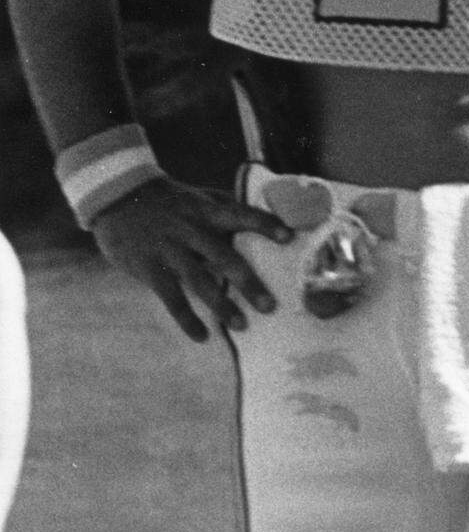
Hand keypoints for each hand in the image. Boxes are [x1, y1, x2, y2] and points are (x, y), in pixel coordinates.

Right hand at [91, 176, 292, 342]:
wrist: (115, 195)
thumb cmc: (166, 200)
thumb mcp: (196, 197)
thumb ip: (225, 208)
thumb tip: (263, 216)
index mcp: (206, 211)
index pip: (241, 215)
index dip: (265, 224)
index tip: (289, 237)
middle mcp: (191, 230)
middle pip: (224, 257)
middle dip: (249, 282)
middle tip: (270, 306)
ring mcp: (169, 249)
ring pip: (200, 281)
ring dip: (222, 305)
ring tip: (242, 325)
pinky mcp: (149, 267)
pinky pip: (171, 297)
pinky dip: (187, 318)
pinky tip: (202, 336)